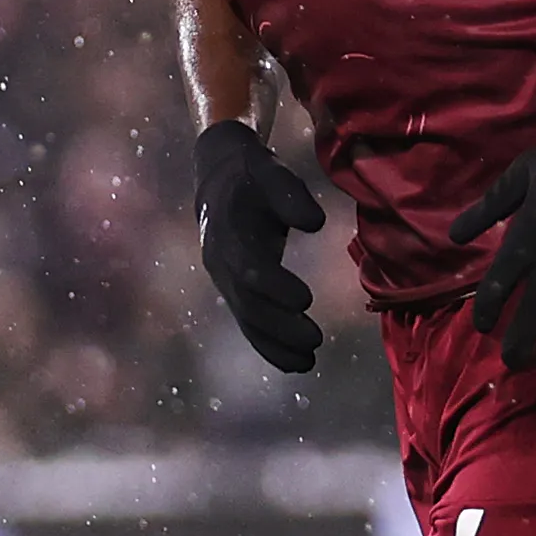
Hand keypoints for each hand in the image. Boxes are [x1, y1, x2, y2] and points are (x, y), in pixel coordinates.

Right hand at [194, 120, 326, 373]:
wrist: (219, 181)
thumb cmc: (252, 176)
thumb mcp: (269, 171)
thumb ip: (290, 194)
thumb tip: (315, 223)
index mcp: (228, 231)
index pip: (249, 267)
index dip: (275, 286)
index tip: (306, 300)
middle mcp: (220, 262)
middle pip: (248, 301)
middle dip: (280, 324)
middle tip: (315, 340)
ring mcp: (225, 281)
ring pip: (248, 319)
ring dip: (276, 344)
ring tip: (309, 362)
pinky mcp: (235, 292)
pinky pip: (249, 324)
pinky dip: (270, 347)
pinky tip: (298, 364)